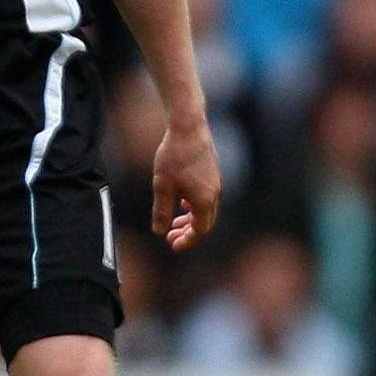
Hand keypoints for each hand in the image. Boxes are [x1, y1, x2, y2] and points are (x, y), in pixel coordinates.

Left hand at [153, 118, 220, 251]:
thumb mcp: (162, 186)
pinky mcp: (213, 174)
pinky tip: (181, 202)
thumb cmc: (174, 156)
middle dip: (188, 232)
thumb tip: (159, 231)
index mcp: (204, 200)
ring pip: (205, 209)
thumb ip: (161, 211)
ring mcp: (216, 183)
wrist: (189, 129)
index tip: (173, 246)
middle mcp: (215, 194)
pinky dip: (194, 206)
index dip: (188, 241)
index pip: (200, 230)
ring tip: (174, 223)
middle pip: (205, 222)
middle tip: (170, 237)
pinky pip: (206, 197)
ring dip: (190, 219)